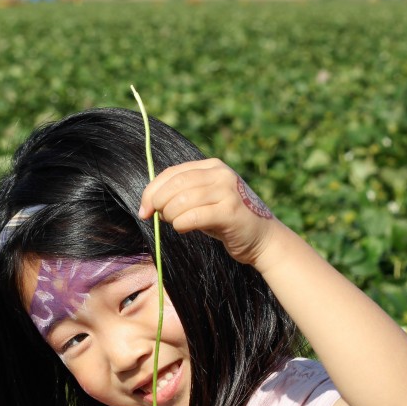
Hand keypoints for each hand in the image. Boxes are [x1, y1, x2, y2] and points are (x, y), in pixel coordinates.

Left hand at [139, 158, 275, 265]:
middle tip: (155, 217)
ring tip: (175, 223)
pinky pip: (195, 216)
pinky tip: (183, 228)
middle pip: (176, 184)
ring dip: (170, 215)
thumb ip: (182, 195)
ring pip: (183, 200)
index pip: (173, 173)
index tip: (143, 209)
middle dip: (158, 202)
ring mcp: (228, 191)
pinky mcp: (230, 212)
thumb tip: (150, 202)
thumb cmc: (227, 221)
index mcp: (212, 167)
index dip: (152, 190)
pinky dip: (182, 224)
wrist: (262, 238)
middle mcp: (221, 174)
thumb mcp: (204, 201)